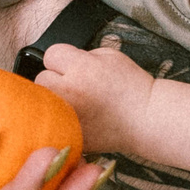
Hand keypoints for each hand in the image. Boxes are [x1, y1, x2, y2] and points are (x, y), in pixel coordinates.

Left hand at [35, 43, 154, 157]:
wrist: (147, 119)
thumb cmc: (131, 87)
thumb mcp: (110, 55)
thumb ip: (81, 55)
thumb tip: (62, 62)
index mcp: (81, 68)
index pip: (51, 54)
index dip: (63, 59)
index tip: (73, 66)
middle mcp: (70, 92)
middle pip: (41, 78)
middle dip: (56, 79)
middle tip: (76, 87)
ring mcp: (68, 116)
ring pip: (43, 103)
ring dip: (55, 100)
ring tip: (76, 103)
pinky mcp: (69, 135)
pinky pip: (53, 124)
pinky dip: (61, 121)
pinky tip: (78, 118)